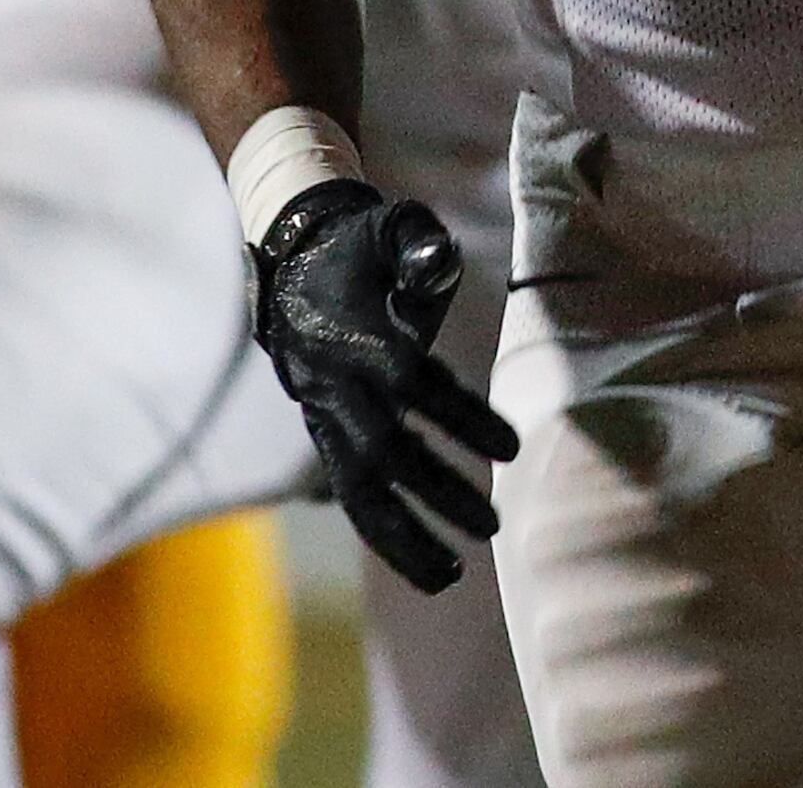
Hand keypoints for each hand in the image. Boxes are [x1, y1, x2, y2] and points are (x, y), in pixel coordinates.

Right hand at [253, 180, 517, 591]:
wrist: (291, 262)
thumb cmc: (361, 248)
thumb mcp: (389, 227)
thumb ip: (417, 246)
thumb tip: (440, 265)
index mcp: (352, 335)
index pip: (409, 384)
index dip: (458, 417)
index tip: (511, 448)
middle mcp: (333, 384)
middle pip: (381, 449)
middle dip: (434, 491)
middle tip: (492, 525)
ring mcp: (325, 415)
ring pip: (356, 487)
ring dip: (401, 536)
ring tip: (452, 575)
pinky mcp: (328, 435)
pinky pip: (353, 494)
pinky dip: (388, 535)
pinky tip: (432, 569)